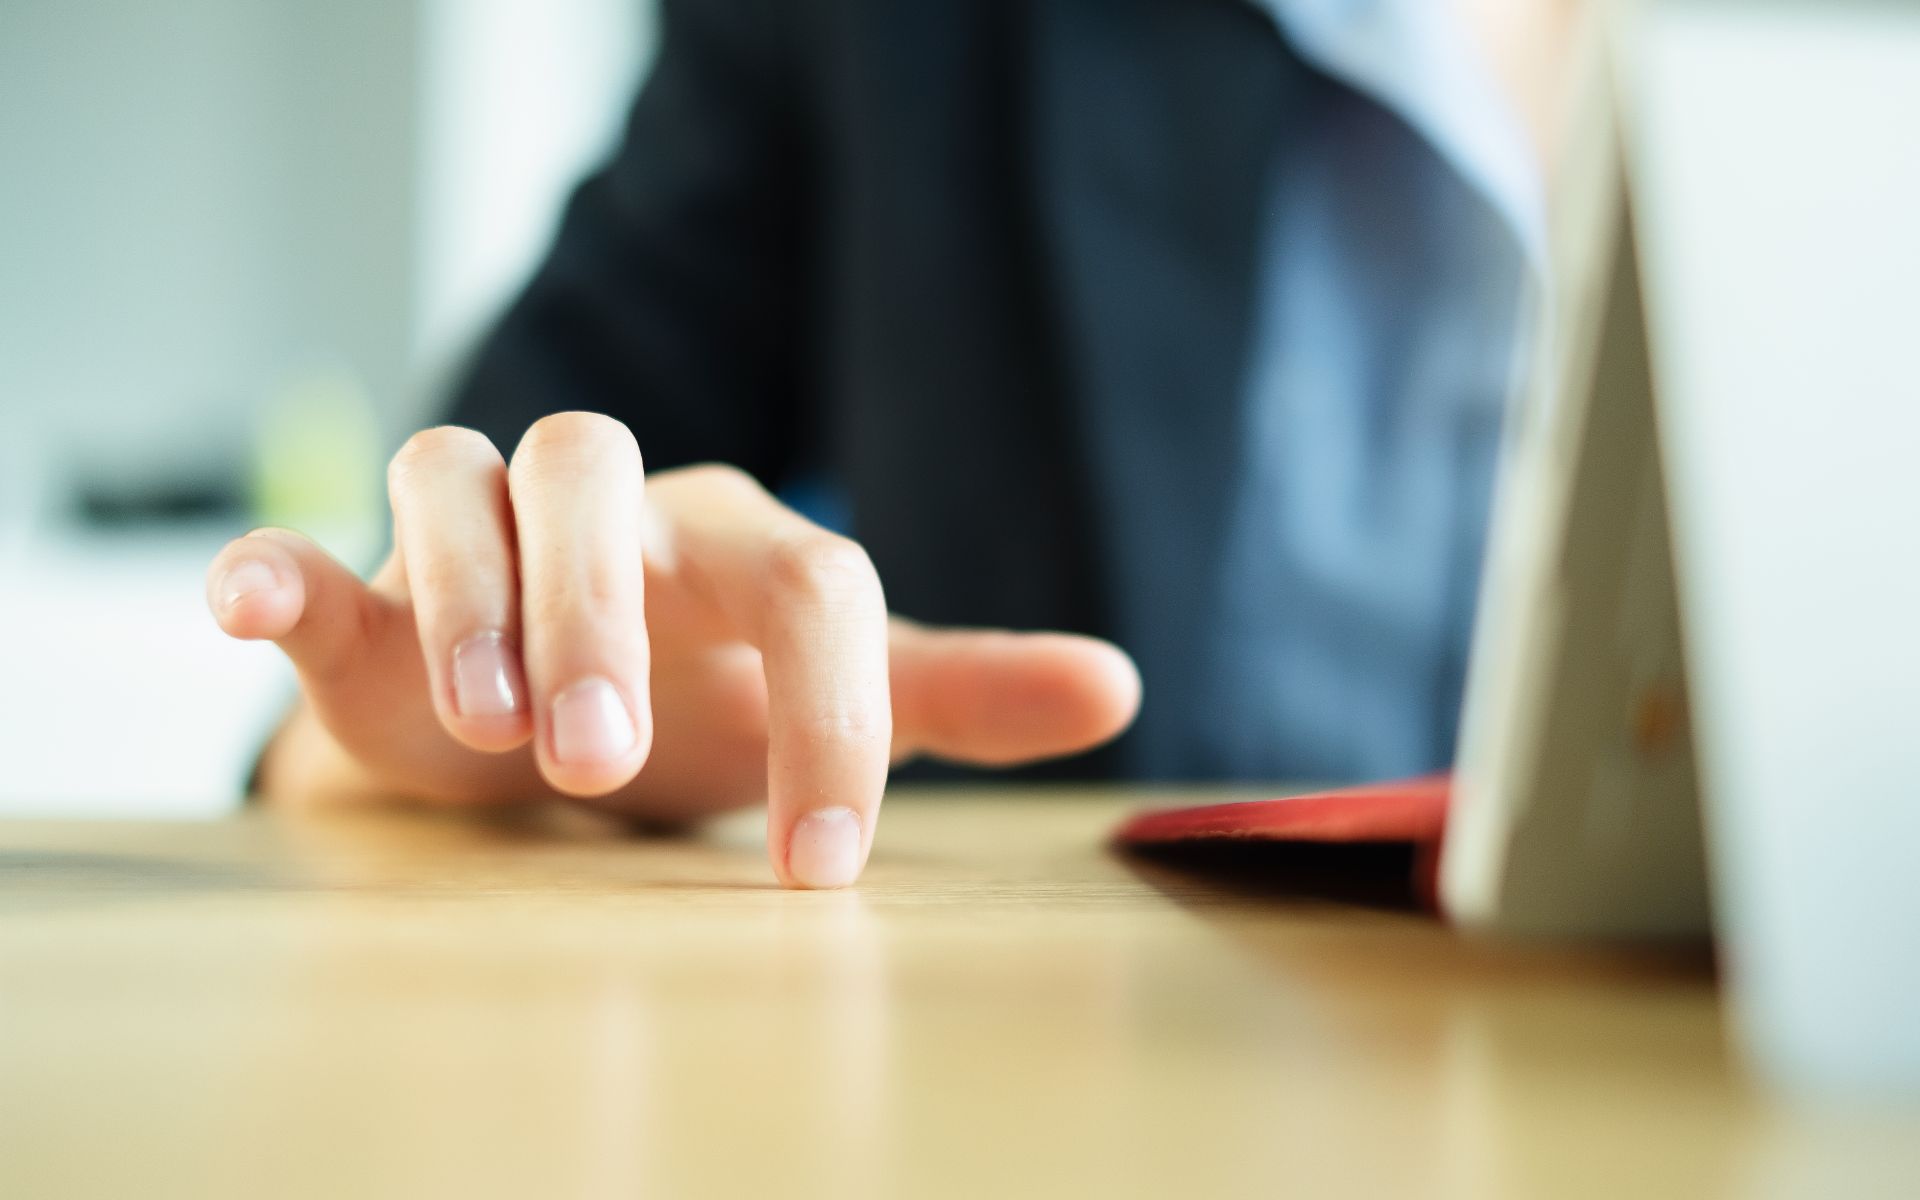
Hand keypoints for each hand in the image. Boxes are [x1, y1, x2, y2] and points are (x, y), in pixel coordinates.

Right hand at [206, 413, 1139, 887]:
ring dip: (468, 589)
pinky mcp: (368, 597)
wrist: (557, 729)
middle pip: (600, 482)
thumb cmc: (709, 704)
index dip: (828, 712)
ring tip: (494, 723)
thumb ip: (956, 695)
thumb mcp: (834, 698)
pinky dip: (281, 571)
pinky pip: (315, 555)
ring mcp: (478, 540)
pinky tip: (258, 601)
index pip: (808, 579)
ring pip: (459, 482)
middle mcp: (606, 513)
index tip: (821, 864)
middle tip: (608, 761)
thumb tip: (1121, 684)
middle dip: (601, 612)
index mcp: (735, 541)